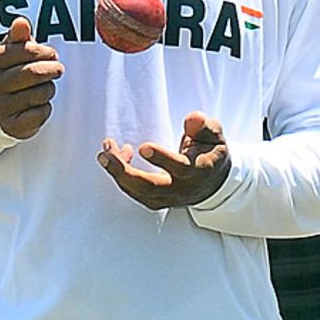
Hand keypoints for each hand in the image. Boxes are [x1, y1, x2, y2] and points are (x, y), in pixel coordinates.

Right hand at [0, 17, 63, 138]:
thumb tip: (21, 22)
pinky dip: (45, 108)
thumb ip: (17, 37)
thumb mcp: (9, 53)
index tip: (51, 54)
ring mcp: (0, 107)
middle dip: (52, 69)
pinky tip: (38, 104)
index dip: (46, 52)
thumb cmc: (7, 74)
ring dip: (49, 89)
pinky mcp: (12, 126)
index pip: (28, 51)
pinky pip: (41, 113)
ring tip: (44, 87)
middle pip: (36, 73)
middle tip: (57, 69)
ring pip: (42, 94)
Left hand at [98, 112, 230, 209]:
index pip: (180, 168)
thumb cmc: (210, 152)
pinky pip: (135, 192)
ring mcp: (169, 197)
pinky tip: (114, 158)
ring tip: (105, 152)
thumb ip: (204, 126)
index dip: (161, 159)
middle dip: (125, 172)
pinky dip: (121, 177)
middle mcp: (182, 188)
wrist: (214, 182)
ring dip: (118, 173)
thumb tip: (192, 119)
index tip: (142, 147)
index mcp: (198, 170)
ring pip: (139, 192)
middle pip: (151, 187)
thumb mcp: (214, 135)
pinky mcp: (157, 200)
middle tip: (107, 154)